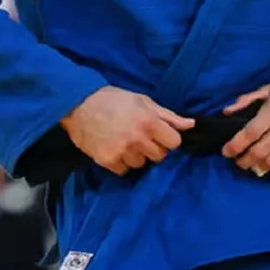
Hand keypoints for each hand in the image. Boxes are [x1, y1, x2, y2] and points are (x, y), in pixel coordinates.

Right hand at [61, 86, 194, 175]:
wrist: (78, 105)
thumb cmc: (112, 99)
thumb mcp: (142, 101)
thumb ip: (168, 115)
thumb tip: (191, 125)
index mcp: (149, 122)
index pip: (174, 143)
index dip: (167, 138)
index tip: (158, 133)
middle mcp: (138, 139)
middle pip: (160, 156)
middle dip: (153, 147)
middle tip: (139, 136)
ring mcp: (122, 152)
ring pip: (142, 164)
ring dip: (136, 155)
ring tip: (124, 141)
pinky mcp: (108, 161)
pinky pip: (124, 170)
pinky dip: (121, 162)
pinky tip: (114, 148)